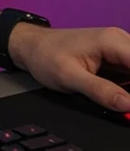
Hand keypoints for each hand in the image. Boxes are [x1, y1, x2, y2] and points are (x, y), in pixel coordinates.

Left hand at [10, 24, 129, 112]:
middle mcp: (119, 41)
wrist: (31, 46)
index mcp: (112, 41)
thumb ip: (100, 91)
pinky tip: (122, 99)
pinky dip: (128, 88)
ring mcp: (118, 49)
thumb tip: (129, 105)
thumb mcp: (69, 77)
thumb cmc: (46, 56)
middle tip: (128, 109)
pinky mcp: (115, 58)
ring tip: (124, 106)